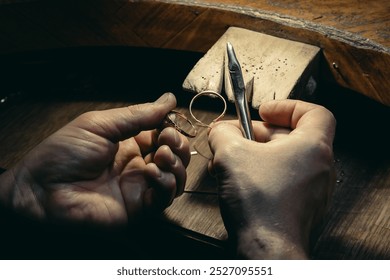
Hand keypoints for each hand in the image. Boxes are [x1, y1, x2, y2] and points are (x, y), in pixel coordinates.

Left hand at [0, 93, 189, 225]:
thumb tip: (168, 99)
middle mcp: (137, 164)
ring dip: (176, 163)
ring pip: (176, 177)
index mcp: (129, 142)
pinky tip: (151, 172)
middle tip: (168, 138)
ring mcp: (139, 186)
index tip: (170, 121)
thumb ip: (138, 115)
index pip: (163, 134)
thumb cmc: (63, 154)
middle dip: (178, 144)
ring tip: (161, 155)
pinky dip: (166, 183)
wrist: (42, 190)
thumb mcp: (101, 125)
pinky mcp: (138, 207)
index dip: (171, 128)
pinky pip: (165, 198)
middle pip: (175, 156)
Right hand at [208, 99, 335, 258]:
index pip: (314, 112)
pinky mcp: (300, 206)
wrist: (266, 250)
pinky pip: (281, 180)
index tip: (264, 111)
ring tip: (229, 162)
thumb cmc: (259, 203)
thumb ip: (223, 133)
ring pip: (282, 160)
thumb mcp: (230, 154)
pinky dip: (261, 175)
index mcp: (313, 147)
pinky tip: (236, 181)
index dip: (287, 107)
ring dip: (254, 155)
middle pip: (290, 136)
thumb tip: (221, 131)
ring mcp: (312, 190)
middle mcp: (319, 168)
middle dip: (258, 134)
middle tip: (234, 137)